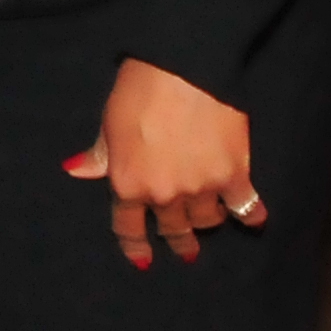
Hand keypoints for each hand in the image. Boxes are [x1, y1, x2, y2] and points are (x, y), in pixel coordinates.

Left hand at [63, 57, 260, 268]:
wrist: (184, 70)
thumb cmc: (139, 89)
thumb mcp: (109, 121)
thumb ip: (99, 153)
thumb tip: (76, 171)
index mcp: (127, 183)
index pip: (128, 226)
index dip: (134, 246)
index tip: (143, 260)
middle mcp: (163, 194)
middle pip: (172, 228)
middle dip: (179, 241)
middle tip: (187, 250)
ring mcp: (200, 189)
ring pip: (206, 220)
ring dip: (208, 221)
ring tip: (213, 220)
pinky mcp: (234, 176)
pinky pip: (245, 207)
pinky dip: (251, 215)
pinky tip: (254, 219)